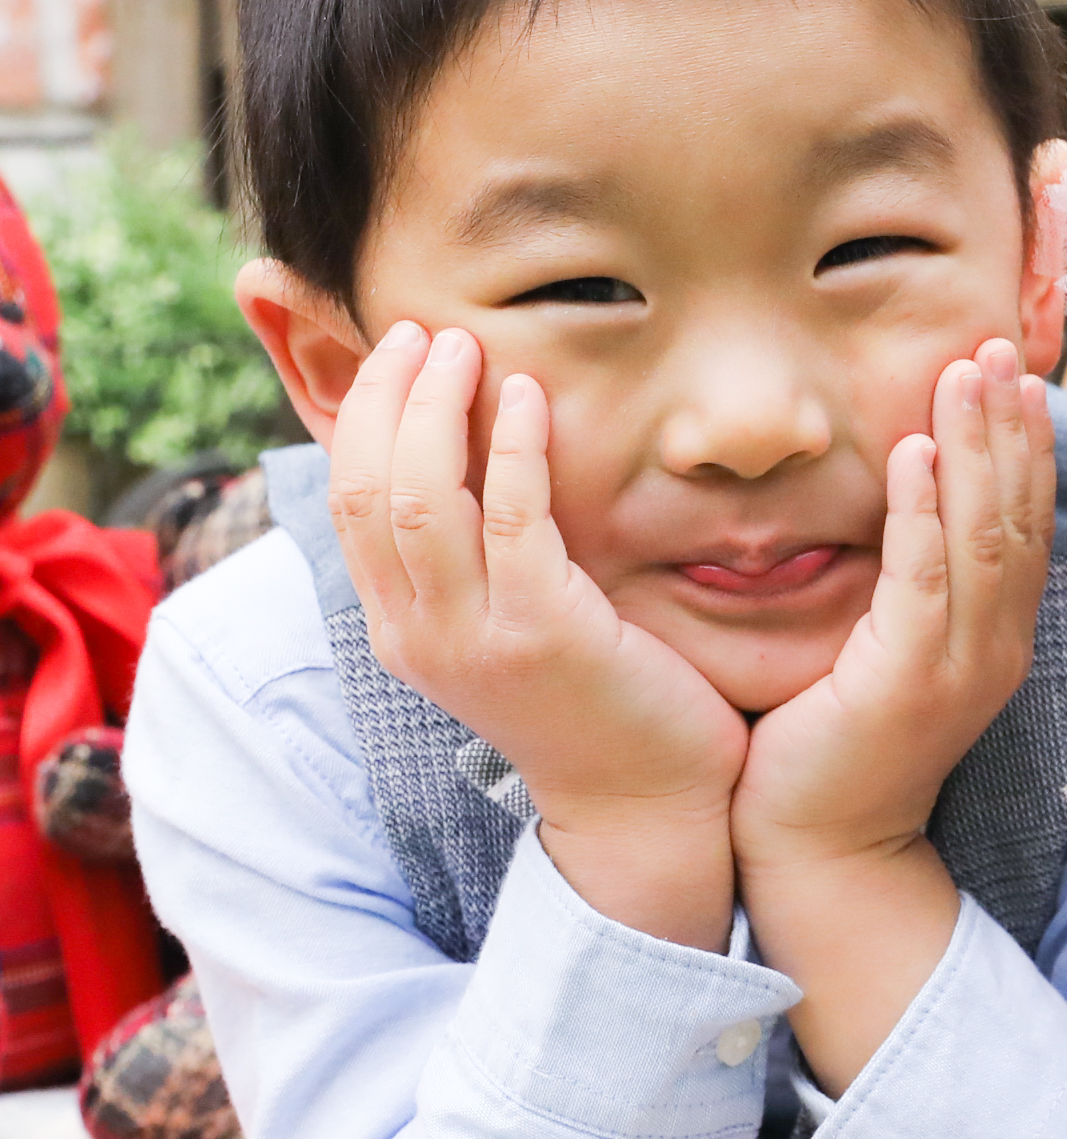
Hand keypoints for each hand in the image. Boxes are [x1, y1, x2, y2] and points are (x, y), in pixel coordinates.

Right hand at [328, 321, 745, 827]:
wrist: (647, 805)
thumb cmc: (596, 703)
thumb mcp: (510, 629)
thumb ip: (480, 561)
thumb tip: (473, 465)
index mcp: (400, 628)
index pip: (348, 503)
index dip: (364, 418)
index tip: (399, 354)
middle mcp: (417, 634)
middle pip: (366, 488)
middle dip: (388, 398)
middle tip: (424, 333)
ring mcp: (473, 638)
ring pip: (420, 497)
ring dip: (437, 409)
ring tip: (466, 346)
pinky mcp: (544, 635)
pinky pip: (514, 521)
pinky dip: (516, 449)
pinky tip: (533, 398)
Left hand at [734, 341, 1051, 874]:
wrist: (821, 857)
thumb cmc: (829, 758)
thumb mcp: (877, 661)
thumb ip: (895, 596)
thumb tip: (883, 522)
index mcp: (992, 641)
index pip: (1023, 525)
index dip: (1023, 447)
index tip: (1013, 377)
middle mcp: (993, 648)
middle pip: (1017, 514)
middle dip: (1009, 424)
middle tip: (1000, 346)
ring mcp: (959, 666)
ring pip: (984, 534)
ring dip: (976, 445)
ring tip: (966, 371)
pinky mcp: (907, 681)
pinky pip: (923, 579)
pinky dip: (921, 509)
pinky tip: (912, 450)